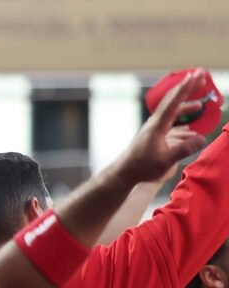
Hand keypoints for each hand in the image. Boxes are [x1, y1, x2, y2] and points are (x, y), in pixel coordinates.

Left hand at [116, 70, 206, 184]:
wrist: (124, 172)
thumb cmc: (142, 167)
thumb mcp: (165, 160)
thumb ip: (184, 149)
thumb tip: (202, 138)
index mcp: (157, 126)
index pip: (174, 102)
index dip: (186, 88)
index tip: (195, 75)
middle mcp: (154, 123)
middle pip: (172, 101)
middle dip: (186, 88)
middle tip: (199, 76)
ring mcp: (153, 128)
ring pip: (170, 111)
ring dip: (184, 105)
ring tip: (199, 105)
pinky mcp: (152, 134)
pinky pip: (168, 120)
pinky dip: (178, 116)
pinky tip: (187, 123)